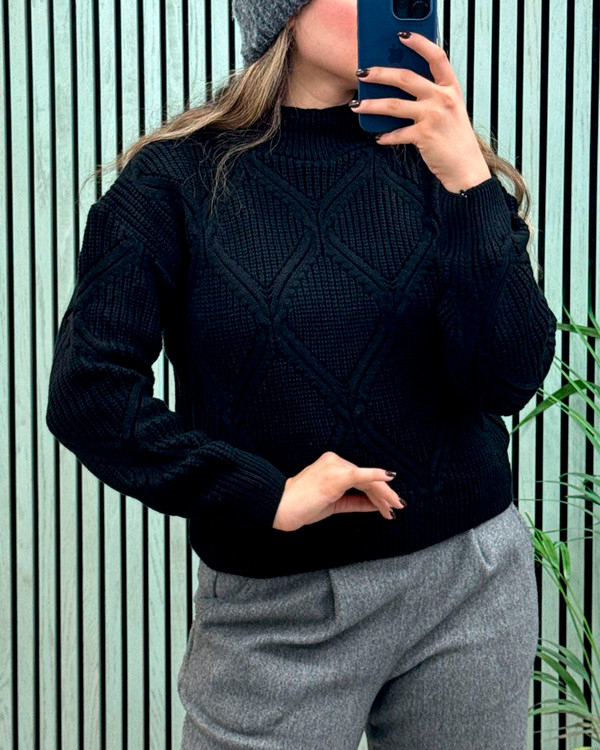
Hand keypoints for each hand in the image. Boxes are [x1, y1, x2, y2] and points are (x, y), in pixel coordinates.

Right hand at [272, 451, 406, 531]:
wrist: (282, 508)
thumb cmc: (303, 506)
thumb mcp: (333, 504)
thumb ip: (355, 502)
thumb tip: (376, 505)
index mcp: (332, 464)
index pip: (361, 479)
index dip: (377, 493)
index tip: (388, 507)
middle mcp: (335, 461)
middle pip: (366, 479)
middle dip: (383, 495)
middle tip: (397, 508)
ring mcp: (335, 467)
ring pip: (367, 480)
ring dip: (383, 495)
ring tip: (394, 509)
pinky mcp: (336, 476)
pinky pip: (360, 475)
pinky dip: (376, 475)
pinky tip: (390, 477)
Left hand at [350, 31, 490, 193]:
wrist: (466, 168)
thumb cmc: (455, 139)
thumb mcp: (450, 111)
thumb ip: (432, 96)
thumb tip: (403, 86)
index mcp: (451, 88)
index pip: (437, 57)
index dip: (420, 43)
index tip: (402, 36)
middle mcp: (443, 99)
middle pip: (406, 77)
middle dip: (381, 73)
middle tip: (363, 73)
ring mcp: (433, 117)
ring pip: (394, 105)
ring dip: (372, 104)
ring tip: (357, 105)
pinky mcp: (424, 136)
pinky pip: (397, 134)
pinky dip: (386, 137)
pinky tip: (378, 138)